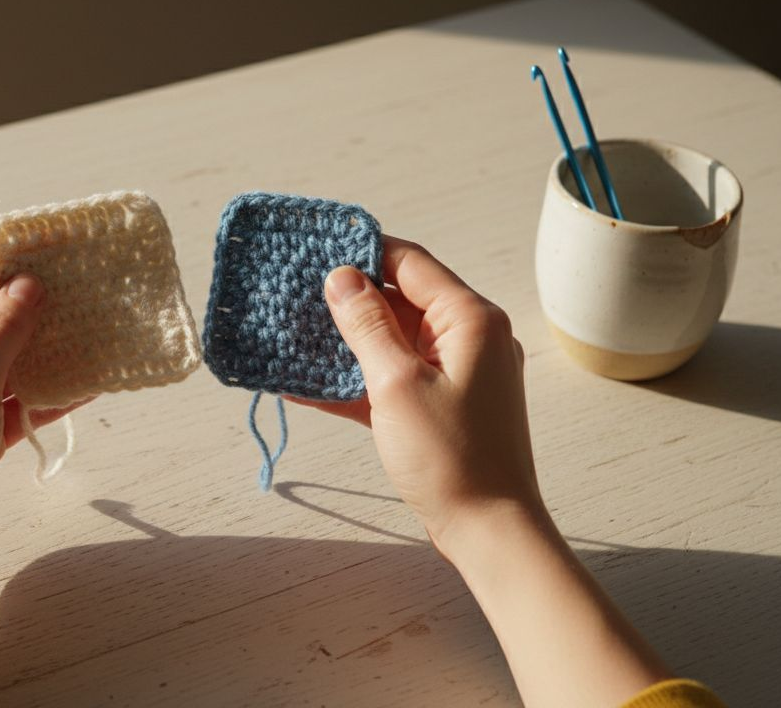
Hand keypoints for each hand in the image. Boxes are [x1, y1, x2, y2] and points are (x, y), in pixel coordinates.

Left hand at [0, 251, 77, 597]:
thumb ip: (3, 330)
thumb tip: (29, 283)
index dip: (9, 262)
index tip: (59, 248)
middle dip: (36, 305)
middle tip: (89, 288)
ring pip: (6, 358)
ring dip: (47, 349)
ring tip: (98, 328)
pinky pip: (14, 397)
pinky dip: (46, 392)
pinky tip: (89, 381)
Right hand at [297, 237, 674, 707]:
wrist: (488, 529)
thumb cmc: (451, 457)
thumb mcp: (396, 383)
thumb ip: (366, 325)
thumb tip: (342, 277)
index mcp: (469, 318)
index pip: (409, 263)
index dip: (361, 253)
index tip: (314, 250)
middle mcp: (469, 336)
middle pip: (399, 298)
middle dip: (346, 299)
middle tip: (294, 294)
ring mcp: (457, 371)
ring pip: (392, 339)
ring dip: (345, 339)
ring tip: (292, 333)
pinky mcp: (441, 403)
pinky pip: (392, 375)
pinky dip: (355, 377)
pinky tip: (306, 382)